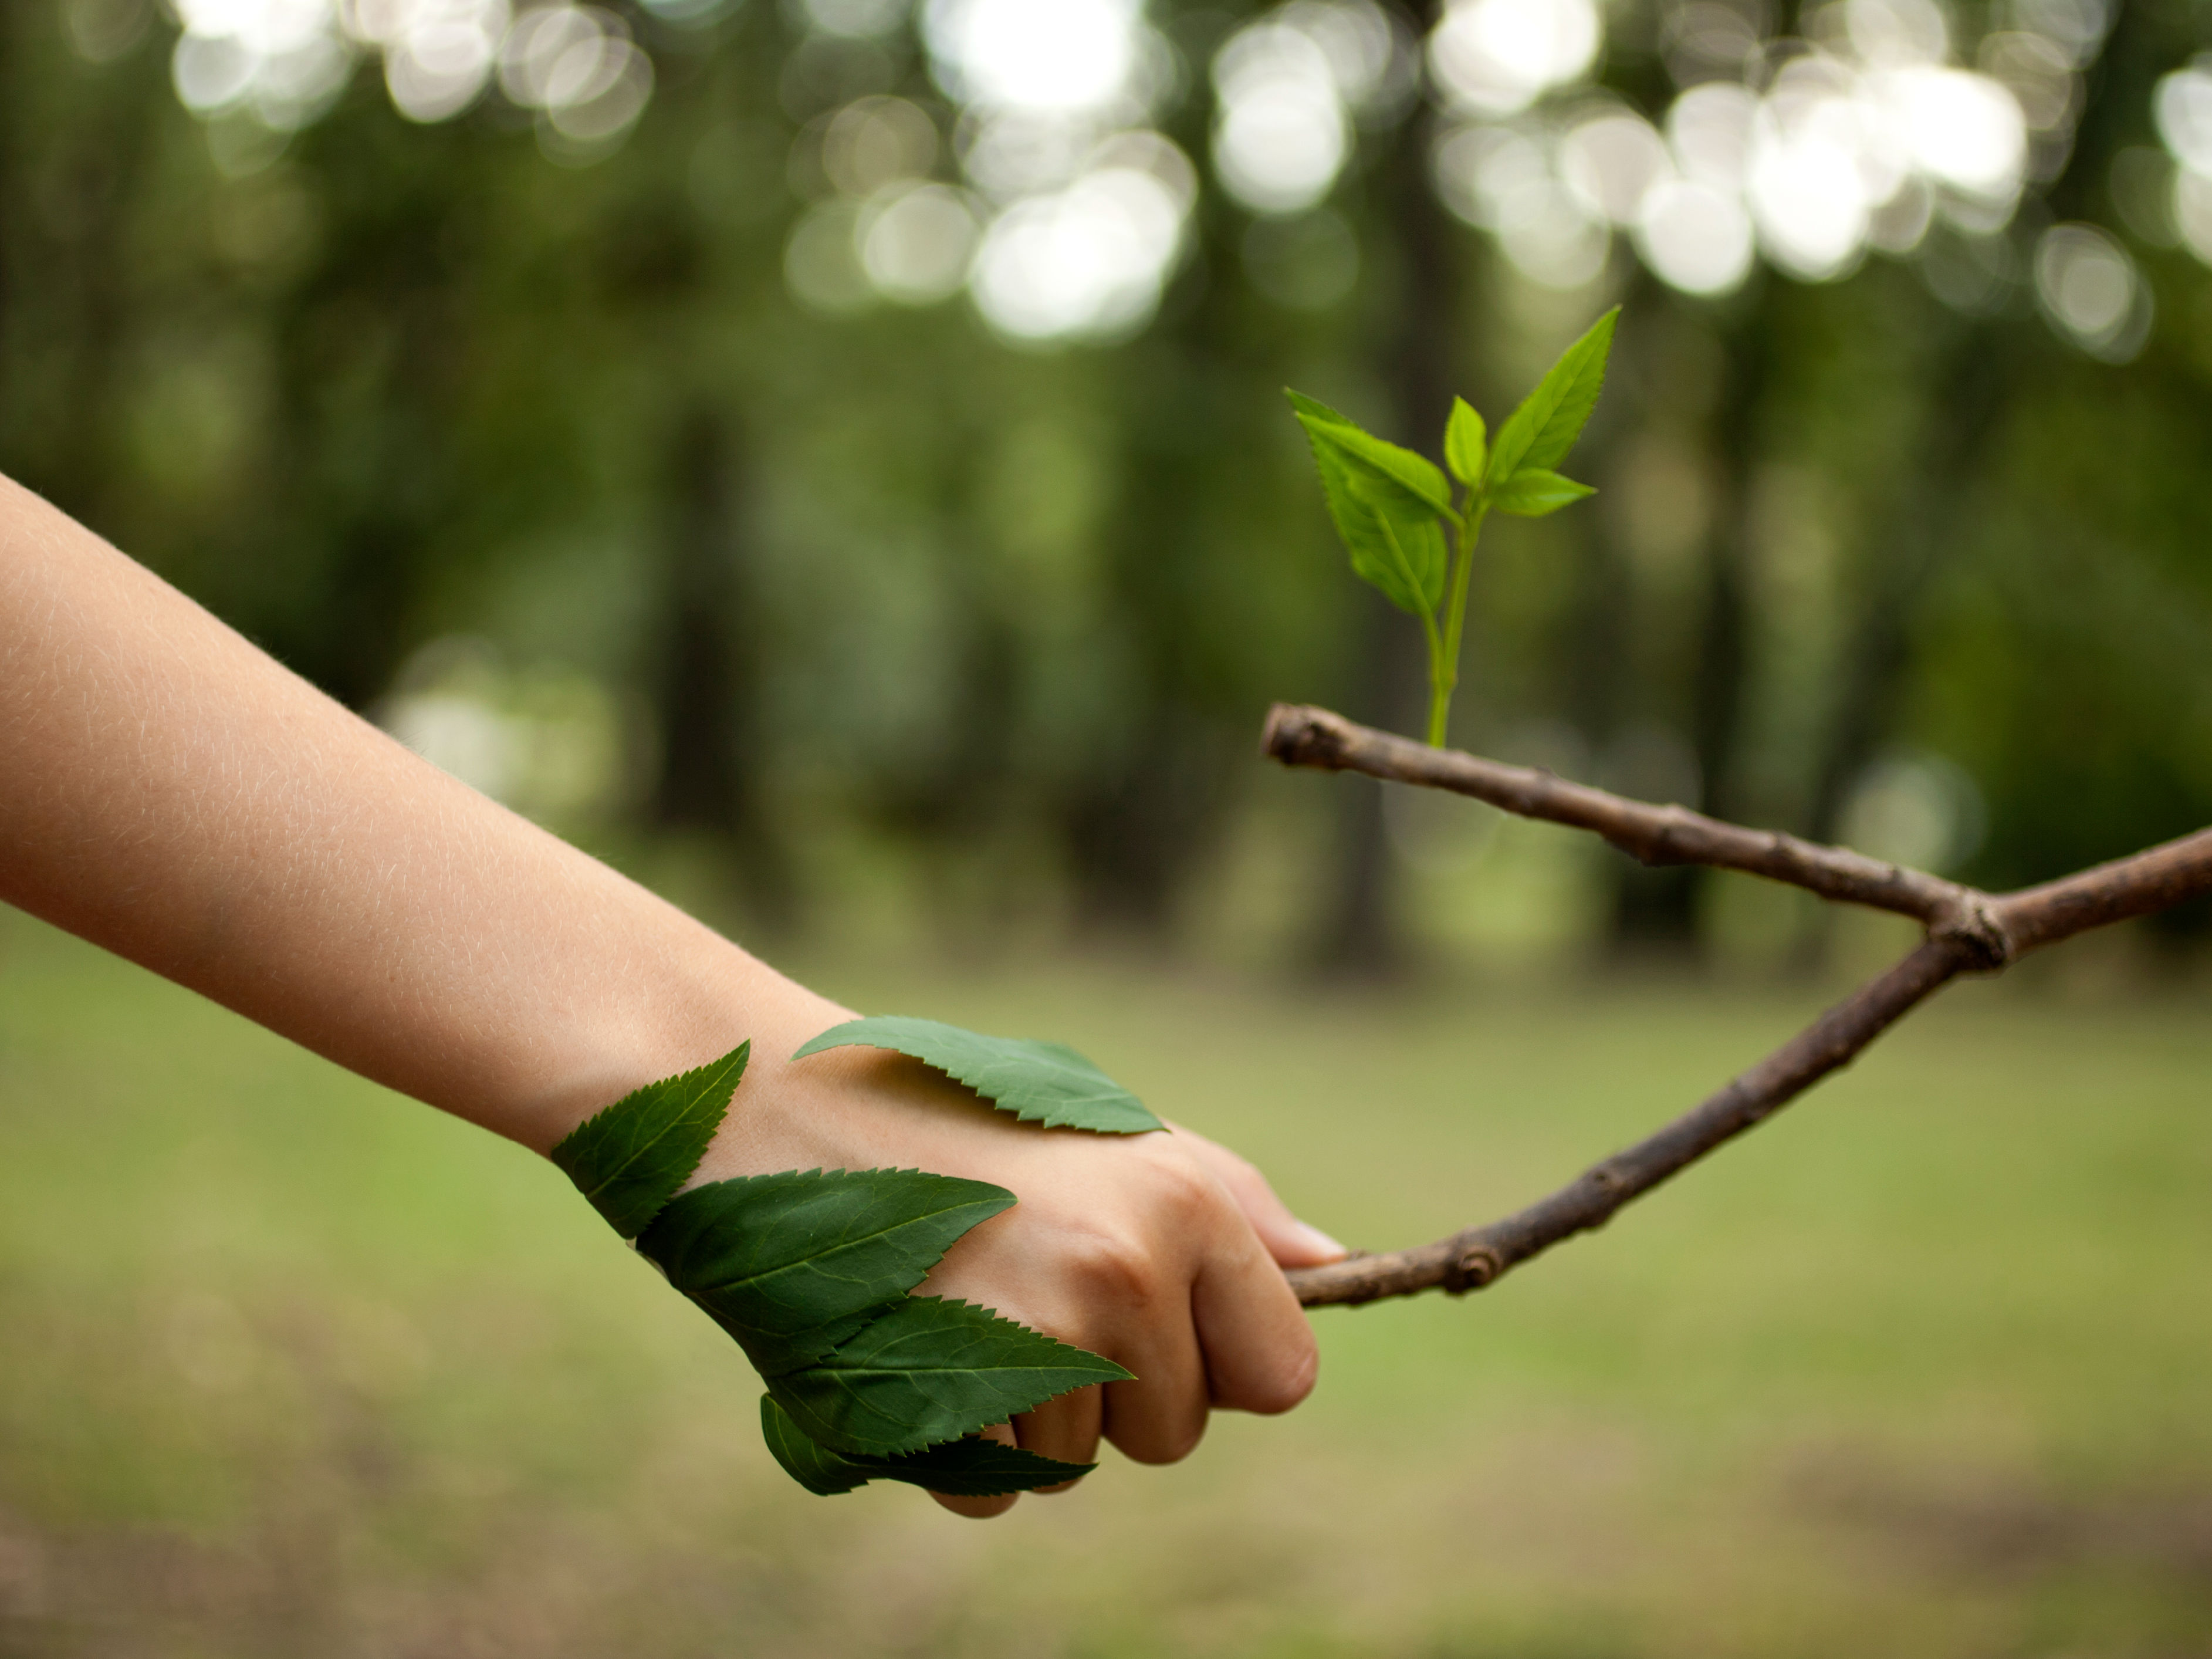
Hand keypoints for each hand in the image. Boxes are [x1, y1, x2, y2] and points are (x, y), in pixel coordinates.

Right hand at [694, 1015, 1346, 1517]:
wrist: (777, 1105)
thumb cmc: (956, 1112)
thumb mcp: (1109, 1132)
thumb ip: (1228, 1207)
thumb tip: (1336, 1270)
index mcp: (1183, 1204)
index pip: (1284, 1373)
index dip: (1223, 1363)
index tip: (1161, 1323)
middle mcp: (1123, 1272)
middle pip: (1176, 1434)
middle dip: (1117, 1392)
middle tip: (1031, 1291)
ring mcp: (1031, 1342)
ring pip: (1079, 1466)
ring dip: (1029, 1414)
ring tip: (963, 1301)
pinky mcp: (941, 1402)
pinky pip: (992, 1493)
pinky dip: (957, 1446)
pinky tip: (917, 1345)